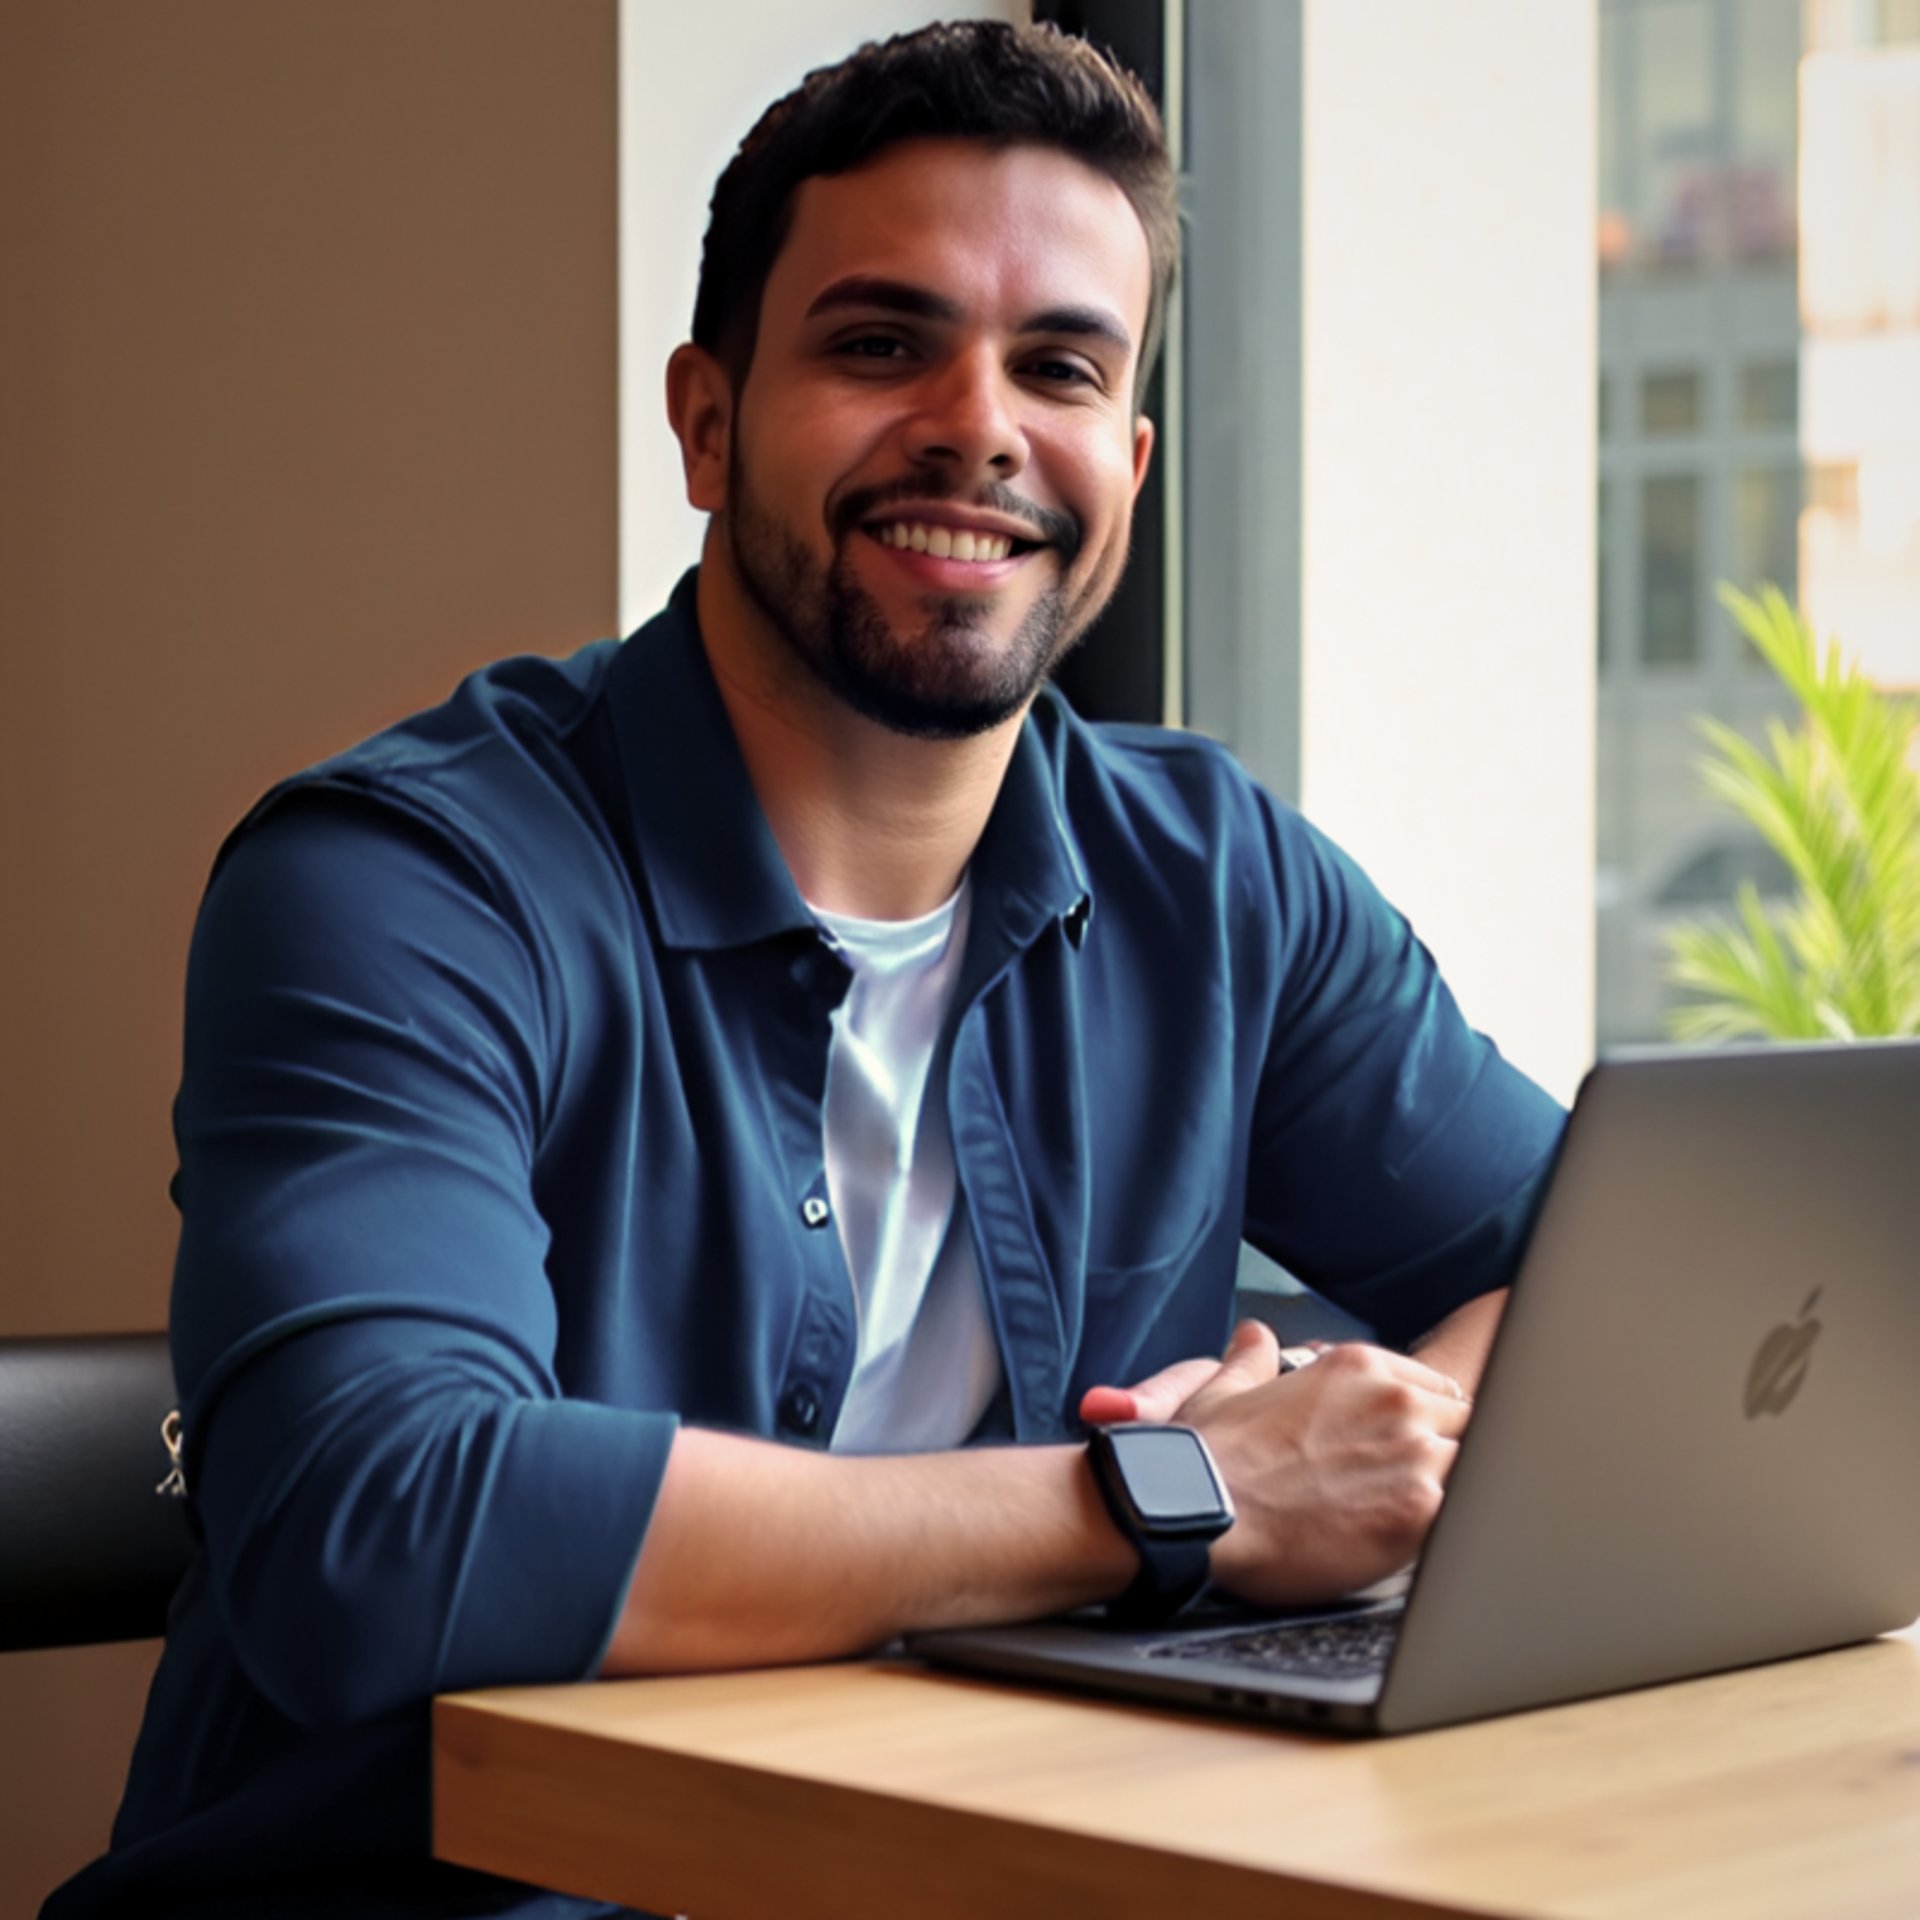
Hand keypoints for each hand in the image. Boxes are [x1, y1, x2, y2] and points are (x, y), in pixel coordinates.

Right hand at [1083, 1322, 1473, 1606]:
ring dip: (1460, 1493)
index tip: (1420, 1448)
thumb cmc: (1206, 1458)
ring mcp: (1413, 1452)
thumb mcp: (1224, 1389)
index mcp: (1359, 1367)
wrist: (1196, 1510)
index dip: (1431, 1422)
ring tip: (1429, 1523)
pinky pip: (1469, 1516)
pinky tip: (1432, 1547)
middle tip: (1423, 1491)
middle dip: (1452, 1455)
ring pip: (1477, 1466)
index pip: (1437, 1388)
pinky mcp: (1419, 1509)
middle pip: (1468, 1423)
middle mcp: (1395, 1401)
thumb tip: (1252, 1337)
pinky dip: (1458, 1531)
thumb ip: (1251, 1358)